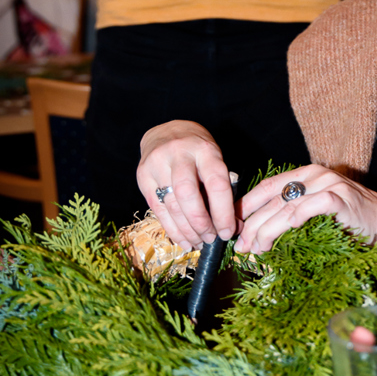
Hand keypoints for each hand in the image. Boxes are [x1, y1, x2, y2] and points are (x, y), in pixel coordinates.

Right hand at [137, 120, 236, 248]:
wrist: (165, 133)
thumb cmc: (197, 151)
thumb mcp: (214, 159)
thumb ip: (223, 189)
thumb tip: (233, 225)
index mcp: (204, 150)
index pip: (216, 183)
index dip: (223, 212)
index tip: (228, 231)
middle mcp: (179, 154)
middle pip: (188, 195)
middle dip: (201, 223)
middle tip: (211, 238)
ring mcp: (157, 164)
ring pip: (171, 205)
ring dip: (187, 230)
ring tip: (199, 242)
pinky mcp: (143, 176)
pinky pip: (158, 210)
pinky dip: (172, 229)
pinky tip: (184, 240)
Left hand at [234, 164, 376, 255]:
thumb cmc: (351, 224)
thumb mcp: (316, 214)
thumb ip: (291, 215)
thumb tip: (256, 236)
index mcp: (305, 175)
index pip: (266, 188)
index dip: (246, 207)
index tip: (232, 227)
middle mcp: (315, 175)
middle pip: (272, 200)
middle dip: (252, 225)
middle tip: (240, 246)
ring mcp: (328, 185)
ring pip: (286, 206)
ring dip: (267, 229)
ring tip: (256, 248)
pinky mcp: (341, 199)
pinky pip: (311, 207)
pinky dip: (295, 219)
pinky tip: (285, 232)